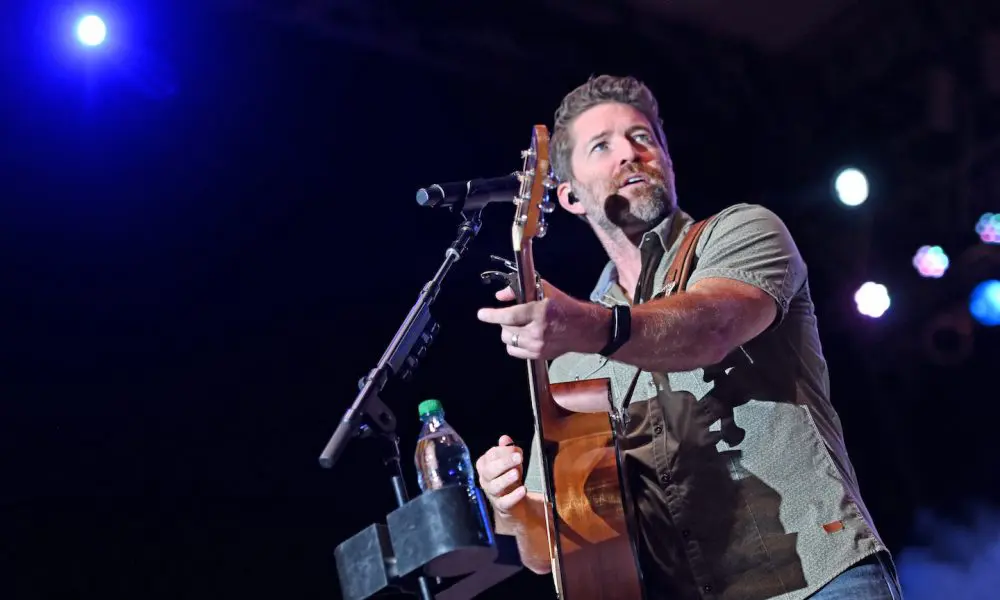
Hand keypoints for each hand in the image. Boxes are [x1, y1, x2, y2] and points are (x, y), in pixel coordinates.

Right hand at [476, 435, 526, 516]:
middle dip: (504, 463)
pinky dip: (514, 496)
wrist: (513, 502)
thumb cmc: (509, 476)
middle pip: (490, 471)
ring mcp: (493, 494)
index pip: (490, 456)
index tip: (515, 449)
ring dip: (506, 479)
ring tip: (517, 473)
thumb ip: (507, 449)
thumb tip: (504, 439)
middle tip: (518, 458)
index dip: (503, 452)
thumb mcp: (509, 460)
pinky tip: (522, 489)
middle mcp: (486, 479)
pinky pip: (505, 502)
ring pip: (495, 486)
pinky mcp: (502, 506)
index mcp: (485, 465)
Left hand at [477, 280, 608, 359]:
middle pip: (506, 329)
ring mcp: (538, 346)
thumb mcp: (544, 290)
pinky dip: (514, 343)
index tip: (482, 314)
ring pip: (509, 340)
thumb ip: (519, 290)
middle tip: (512, 315)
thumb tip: (500, 296)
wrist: (583, 328)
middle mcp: (538, 331)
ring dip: (509, 332)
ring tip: (518, 325)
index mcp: (540, 312)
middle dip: (504, 321)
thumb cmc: (565, 307)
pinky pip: (515, 351)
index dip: (492, 315)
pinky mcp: (539, 355)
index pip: (510, 316)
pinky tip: (522, 336)